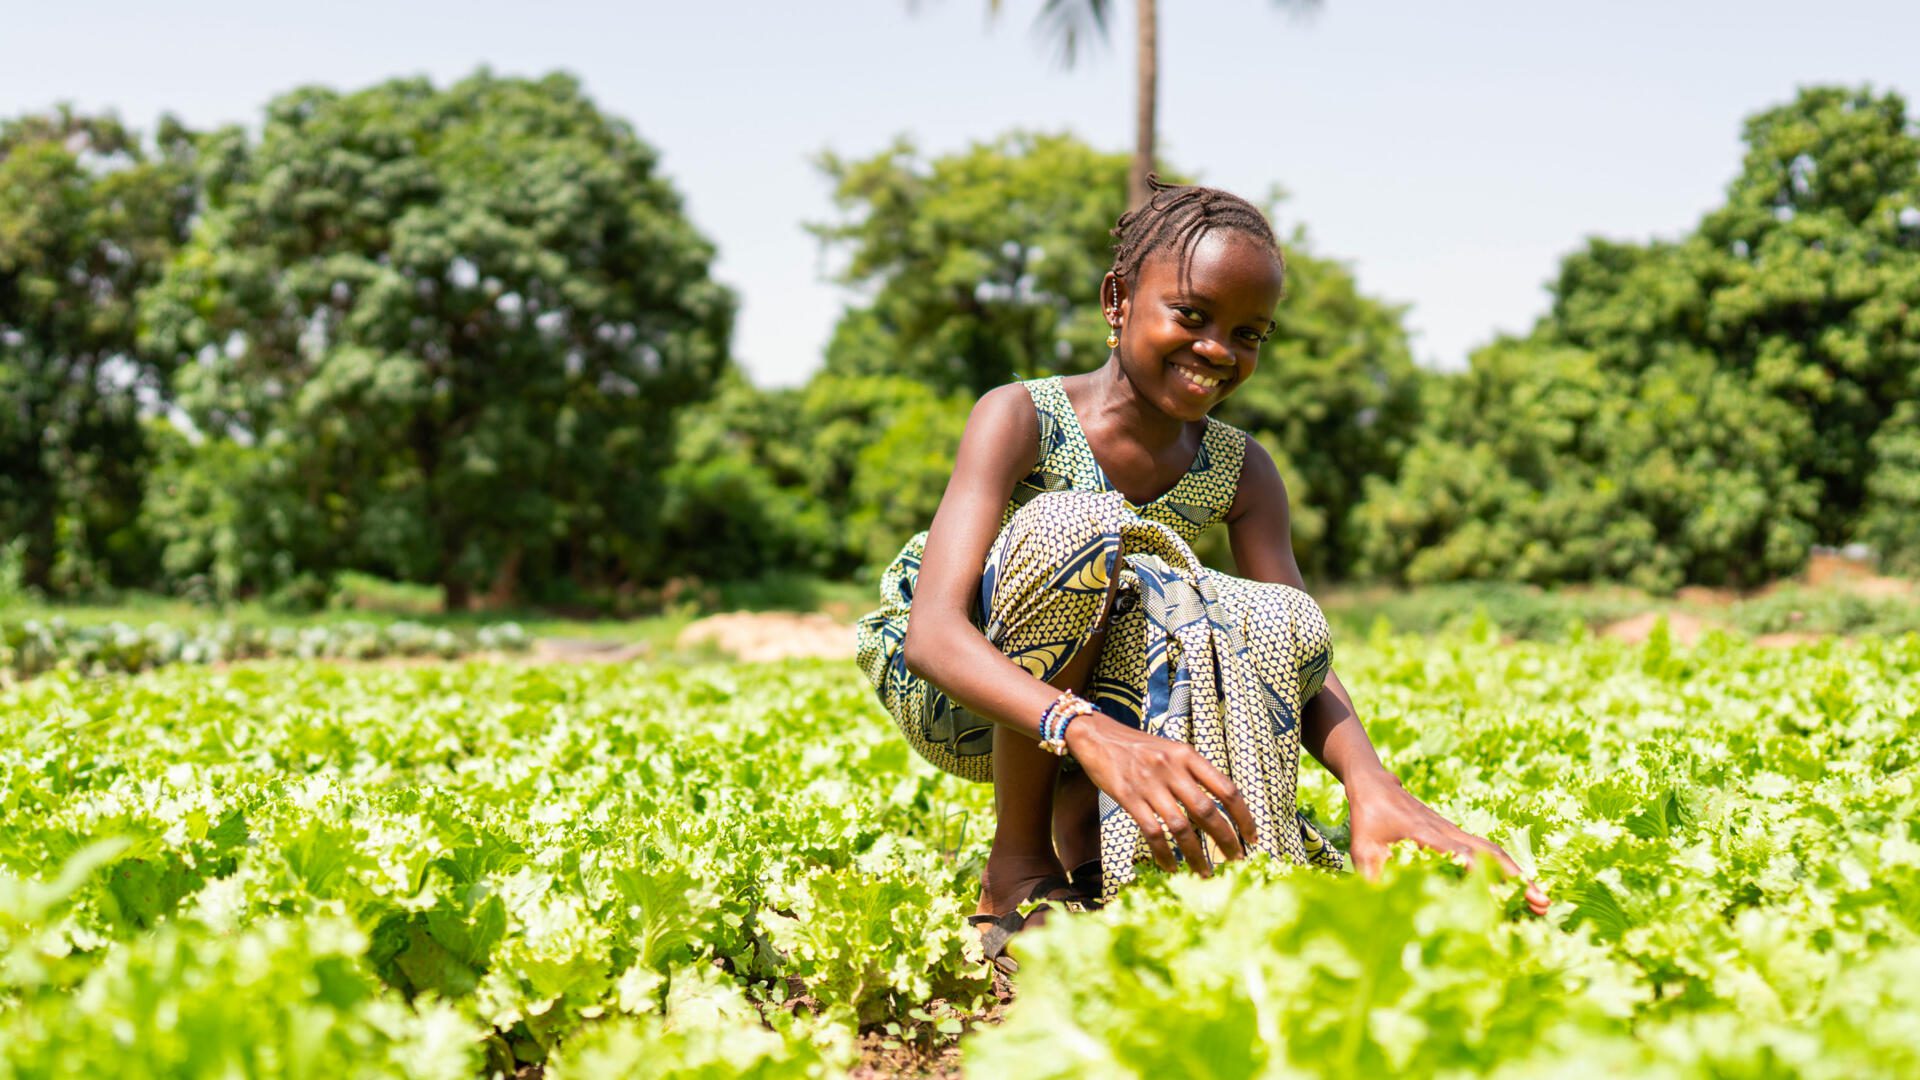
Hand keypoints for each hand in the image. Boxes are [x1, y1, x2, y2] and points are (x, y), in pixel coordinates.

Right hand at [1064, 712, 1257, 875]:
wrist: (1098, 735)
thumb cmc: (1138, 747)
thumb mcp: (1171, 750)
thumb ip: (1193, 772)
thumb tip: (1219, 805)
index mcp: (1187, 755)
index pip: (1226, 789)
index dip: (1244, 816)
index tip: (1252, 837)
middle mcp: (1172, 768)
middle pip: (1207, 811)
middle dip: (1226, 840)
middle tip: (1236, 860)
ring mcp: (1149, 783)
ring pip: (1181, 827)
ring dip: (1197, 855)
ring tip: (1205, 873)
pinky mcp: (1128, 797)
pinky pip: (1152, 832)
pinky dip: (1164, 854)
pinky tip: (1171, 866)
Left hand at [1345, 771, 1550, 915]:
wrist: (1376, 785)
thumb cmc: (1369, 818)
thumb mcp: (1363, 849)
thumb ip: (1373, 876)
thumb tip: (1381, 907)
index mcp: (1424, 833)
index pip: (1456, 852)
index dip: (1476, 869)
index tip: (1498, 889)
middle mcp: (1447, 831)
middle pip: (1490, 853)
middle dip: (1517, 879)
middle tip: (1542, 904)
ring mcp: (1455, 831)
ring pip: (1494, 852)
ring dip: (1519, 875)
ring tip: (1541, 902)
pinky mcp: (1456, 834)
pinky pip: (1487, 851)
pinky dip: (1507, 868)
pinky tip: (1519, 888)